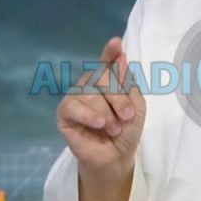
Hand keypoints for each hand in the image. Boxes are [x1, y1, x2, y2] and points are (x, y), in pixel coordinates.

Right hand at [57, 37, 145, 183]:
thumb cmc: (127, 130)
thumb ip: (128, 83)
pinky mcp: (64, 113)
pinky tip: (98, 124)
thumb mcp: (136, 107)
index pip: (107, 62)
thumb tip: (120, 57)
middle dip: (118, 98)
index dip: (110, 52)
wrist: (116, 157)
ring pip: (90, 94)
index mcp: (108, 80)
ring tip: (113, 129)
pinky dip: (89, 115)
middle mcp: (90, 84)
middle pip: (102, 77)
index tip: (116, 43)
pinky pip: (74, 107)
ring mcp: (76, 96)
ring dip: (107, 114)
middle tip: (126, 117)